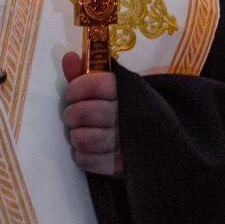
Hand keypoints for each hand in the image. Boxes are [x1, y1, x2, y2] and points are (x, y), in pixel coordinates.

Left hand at [61, 51, 121, 175]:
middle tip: (74, 115)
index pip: (94, 84)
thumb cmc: (123, 106)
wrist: (156, 137)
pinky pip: (87, 161)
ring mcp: (128, 144)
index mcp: (127, 90)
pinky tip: (86, 149)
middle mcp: (129, 116)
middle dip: (72, 114)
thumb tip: (68, 57)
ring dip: (76, 136)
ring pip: (84, 139)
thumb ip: (85, 73)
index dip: (76, 88)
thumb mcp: (108, 87)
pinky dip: (81, 155)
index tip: (72, 94)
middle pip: (84, 113)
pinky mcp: (122, 166)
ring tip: (80, 132)